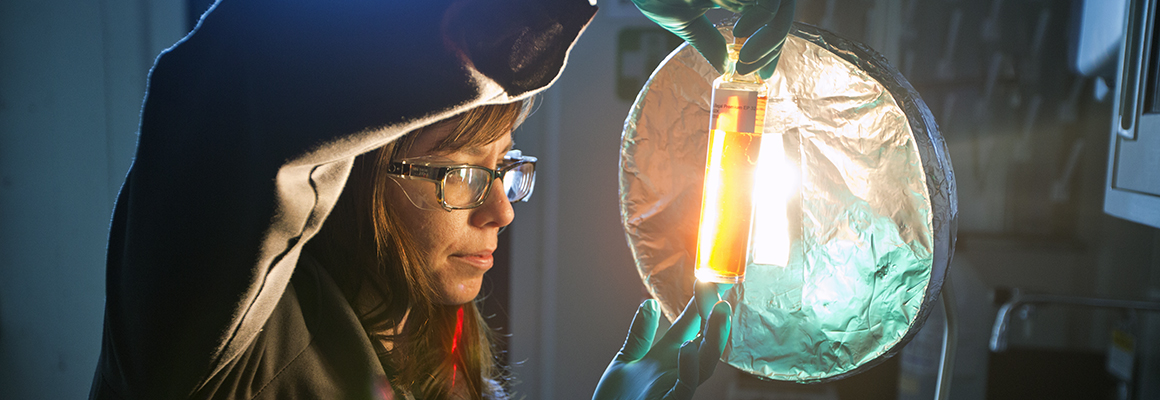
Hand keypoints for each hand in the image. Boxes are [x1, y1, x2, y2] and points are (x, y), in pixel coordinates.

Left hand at [592, 285, 731, 399]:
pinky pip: (685, 387)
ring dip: (715, 337)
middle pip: (705, 342)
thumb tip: (648, 301)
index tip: (710, 280)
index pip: (691, 327)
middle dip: (715, 317)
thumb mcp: (626, 360)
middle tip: (720, 291)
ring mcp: (676, 388)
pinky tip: (688, 346)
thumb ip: (640, 334)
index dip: (700, 306)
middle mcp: (677, 372)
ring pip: (705, 364)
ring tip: (720, 311)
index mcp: (667, 358)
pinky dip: (689, 367)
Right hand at [631, 0, 794, 78]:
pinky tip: (740, 33)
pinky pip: (767, 1)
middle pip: (783, 11)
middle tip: (750, 71)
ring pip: (779, 7)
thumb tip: (724, 66)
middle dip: (773, 45)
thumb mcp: (683, 20)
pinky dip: (761, 20)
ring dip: (770, 38)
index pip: (769, 16)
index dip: (772, 45)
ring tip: (744, 60)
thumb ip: (707, 40)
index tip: (762, 74)